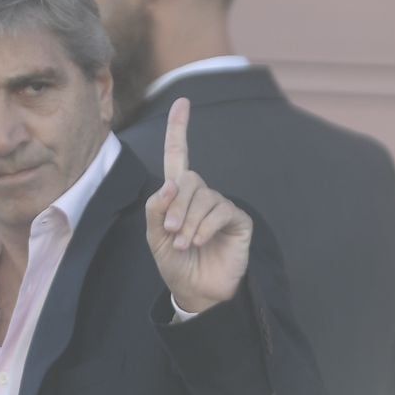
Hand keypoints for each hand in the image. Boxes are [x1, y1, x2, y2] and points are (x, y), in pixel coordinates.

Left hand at [145, 98, 251, 315]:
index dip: (180, 129)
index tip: (183, 102)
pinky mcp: (238, 220)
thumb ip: (157, 210)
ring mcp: (221, 207)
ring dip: (189, 222)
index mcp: (179, 196)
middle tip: (171, 232)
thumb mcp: (156, 238)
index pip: (179, 156)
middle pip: (189, 180)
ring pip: (204, 197)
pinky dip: (206, 226)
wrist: (197, 292)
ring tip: (185, 244)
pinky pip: (221, 210)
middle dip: (177, 205)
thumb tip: (171, 183)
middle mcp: (202, 196)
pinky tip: (200, 242)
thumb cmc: (176, 264)